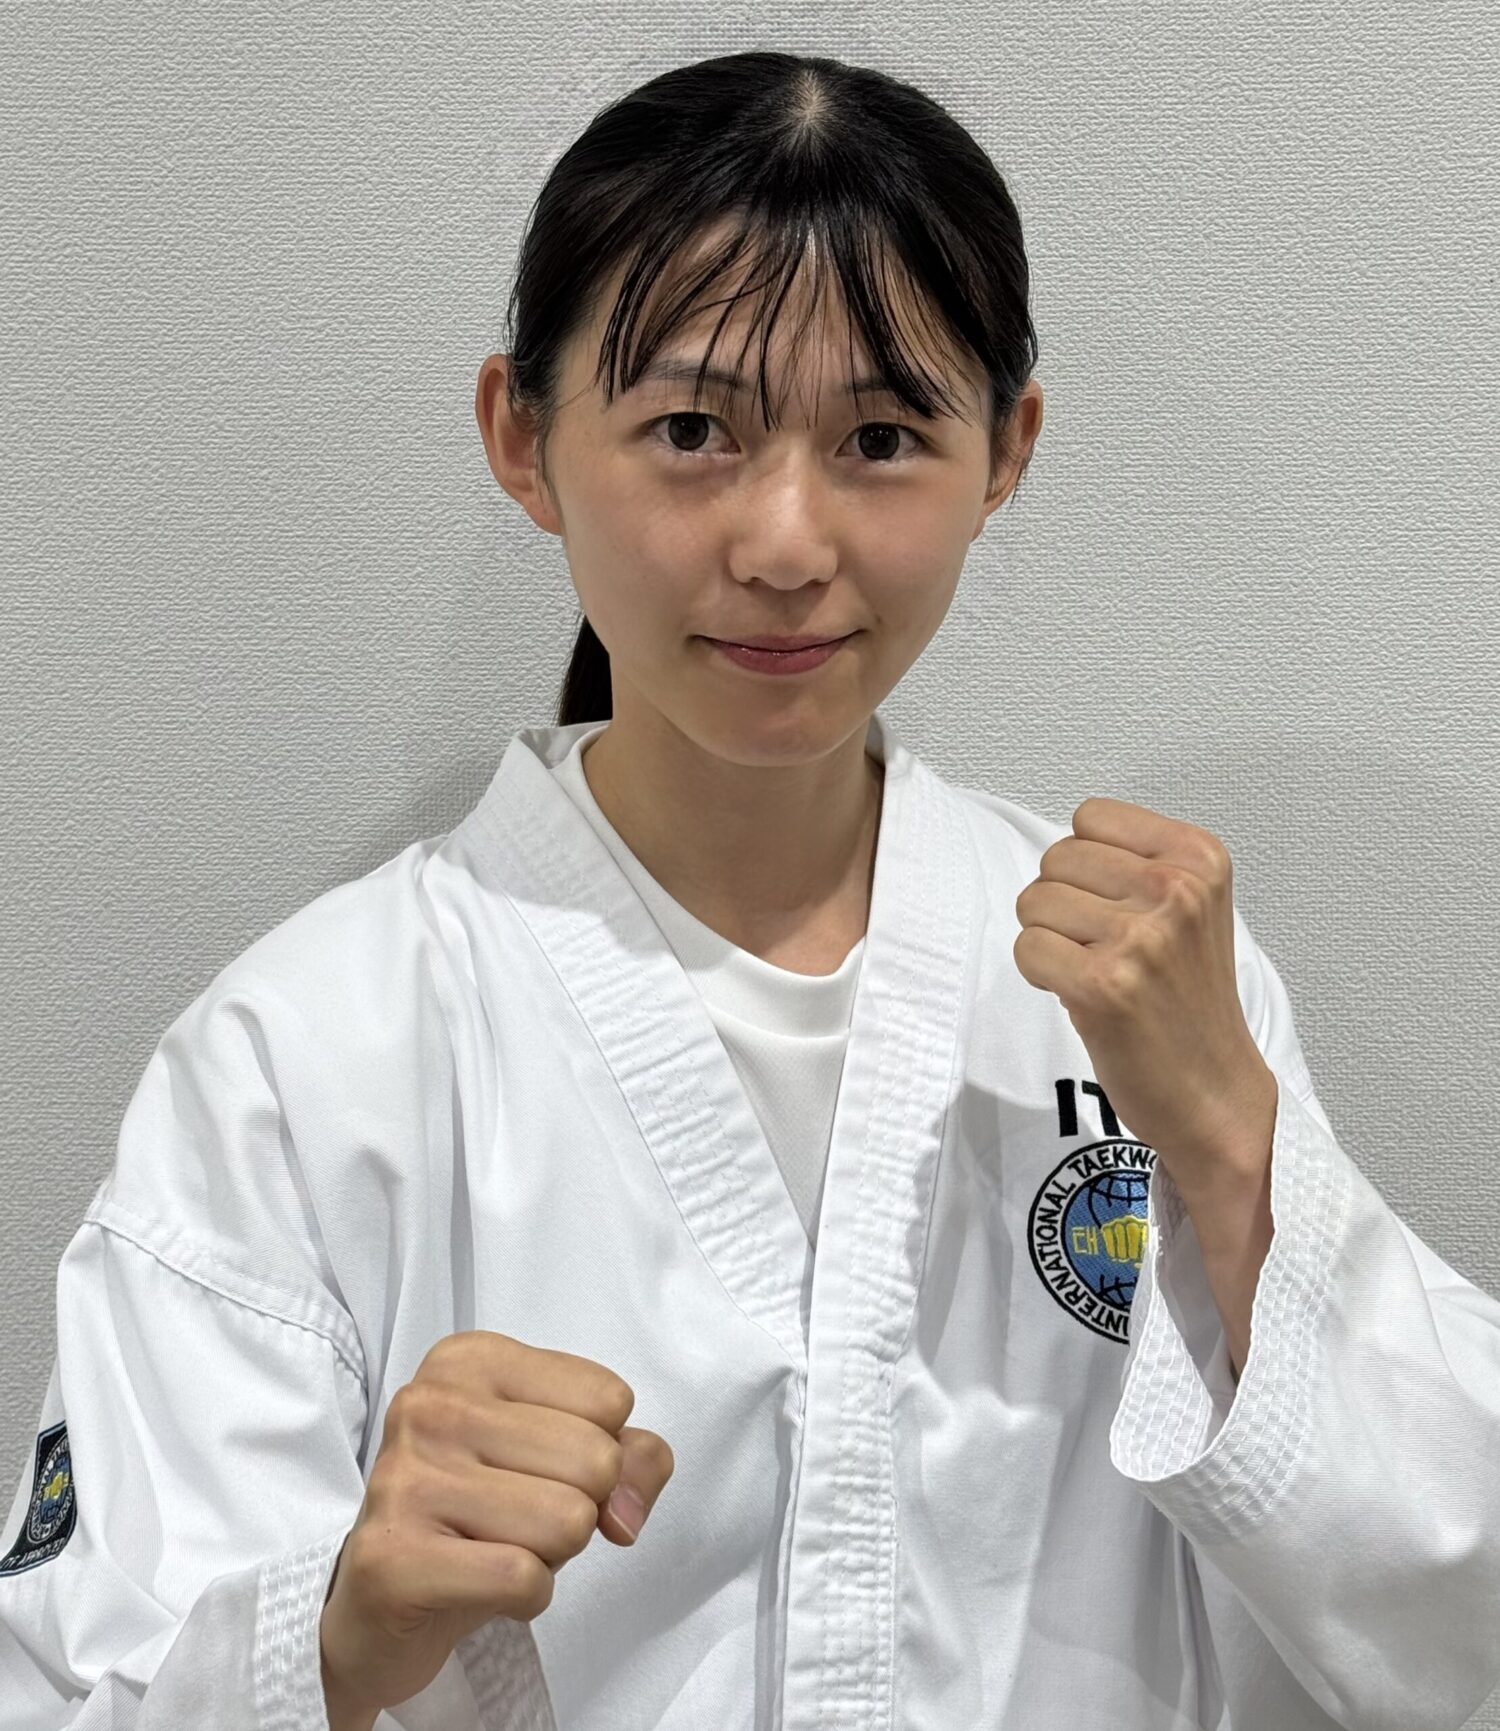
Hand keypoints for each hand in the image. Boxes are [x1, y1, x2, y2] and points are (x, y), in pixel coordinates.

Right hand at [319, 1331, 674, 1719]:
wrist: (378, 1608)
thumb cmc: (480, 1520)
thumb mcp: (563, 1464)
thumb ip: (631, 1461)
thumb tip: (628, 1512)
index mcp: (471, 1360)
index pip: (610, 1400)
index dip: (599, 1455)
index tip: (539, 1472)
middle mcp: (430, 1404)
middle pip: (594, 1461)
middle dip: (578, 1509)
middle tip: (517, 1521)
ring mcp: (405, 1477)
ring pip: (566, 1522)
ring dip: (550, 1557)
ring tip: (496, 1550)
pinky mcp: (392, 1557)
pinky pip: (523, 1579)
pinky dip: (525, 1598)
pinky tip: (480, 1588)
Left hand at [1012, 797, 1274, 1183]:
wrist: (1214, 1091)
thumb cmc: (1190, 1001)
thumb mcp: (1193, 907)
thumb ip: (1138, 862)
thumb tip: (1065, 843)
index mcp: (1200, 857)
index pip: (1091, 817)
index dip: (1086, 865)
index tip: (1117, 906)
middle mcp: (1176, 889)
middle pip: (1056, 858)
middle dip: (1062, 902)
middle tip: (1101, 947)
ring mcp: (1141, 937)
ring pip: (1033, 902)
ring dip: (1050, 940)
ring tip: (1096, 972)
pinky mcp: (1104, 985)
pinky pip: (1026, 948)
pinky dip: (1040, 974)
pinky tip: (1082, 995)